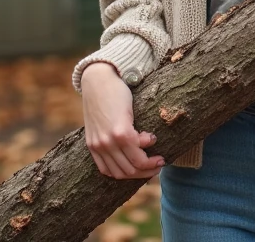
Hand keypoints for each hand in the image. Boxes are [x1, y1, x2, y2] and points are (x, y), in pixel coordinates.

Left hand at [81, 62, 164, 179]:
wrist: (98, 79)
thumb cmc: (103, 98)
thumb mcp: (101, 123)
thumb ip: (109, 138)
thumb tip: (129, 147)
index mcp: (94, 147)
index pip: (114, 173)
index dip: (132, 174)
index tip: (145, 170)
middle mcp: (100, 147)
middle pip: (126, 172)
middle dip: (145, 172)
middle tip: (158, 165)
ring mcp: (109, 140)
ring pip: (134, 164)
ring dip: (150, 165)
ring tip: (160, 158)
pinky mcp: (120, 130)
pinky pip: (138, 149)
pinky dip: (148, 147)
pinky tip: (152, 137)